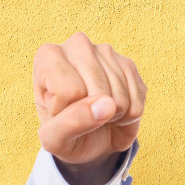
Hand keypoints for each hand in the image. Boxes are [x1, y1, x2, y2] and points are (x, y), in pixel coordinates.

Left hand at [33, 33, 145, 183]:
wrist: (90, 139)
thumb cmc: (65, 136)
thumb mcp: (54, 139)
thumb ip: (69, 124)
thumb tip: (105, 105)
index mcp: (48, 57)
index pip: (69, 90)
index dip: (68, 113)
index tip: (61, 113)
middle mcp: (77, 45)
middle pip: (97, 91)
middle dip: (93, 115)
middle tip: (82, 116)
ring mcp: (106, 51)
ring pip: (118, 96)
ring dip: (111, 116)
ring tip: (97, 113)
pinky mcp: (129, 63)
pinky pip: (136, 98)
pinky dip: (128, 114)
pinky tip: (113, 108)